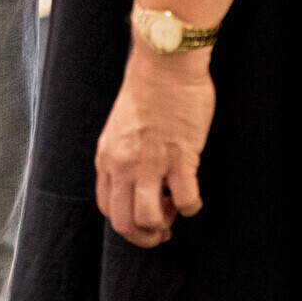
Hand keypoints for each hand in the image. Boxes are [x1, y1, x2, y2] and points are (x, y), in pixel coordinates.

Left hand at [95, 47, 213, 247]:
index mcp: (107, 158)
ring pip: (149, 218)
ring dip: (165, 225)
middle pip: (124, 222)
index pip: (107, 208)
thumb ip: (124, 157)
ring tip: (176, 211)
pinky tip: (194, 194)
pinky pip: (186, 200)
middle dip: (144, 236)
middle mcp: (124, 165)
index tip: (145, 216)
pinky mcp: (179, 158)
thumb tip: (140, 185)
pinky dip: (192, 206)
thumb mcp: (121, 130)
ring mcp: (151, 163)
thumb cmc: (148, 92)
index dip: (127, 222)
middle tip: (163, 229)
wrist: (164, 65)